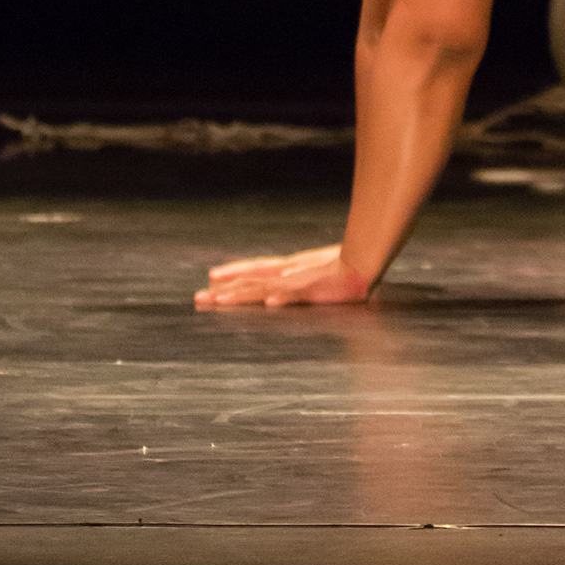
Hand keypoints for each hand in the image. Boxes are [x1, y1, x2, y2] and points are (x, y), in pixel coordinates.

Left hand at [195, 246, 374, 308]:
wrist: (366, 262)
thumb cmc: (343, 268)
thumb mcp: (314, 271)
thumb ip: (297, 276)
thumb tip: (276, 287)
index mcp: (289, 268)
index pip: (256, 269)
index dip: (234, 271)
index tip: (212, 276)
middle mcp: (289, 273)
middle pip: (251, 279)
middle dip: (224, 288)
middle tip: (199, 296)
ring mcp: (300, 281)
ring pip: (265, 287)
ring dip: (242, 294)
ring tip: (220, 299)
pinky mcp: (315, 289)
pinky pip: (297, 294)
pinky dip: (283, 296)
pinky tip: (270, 302)